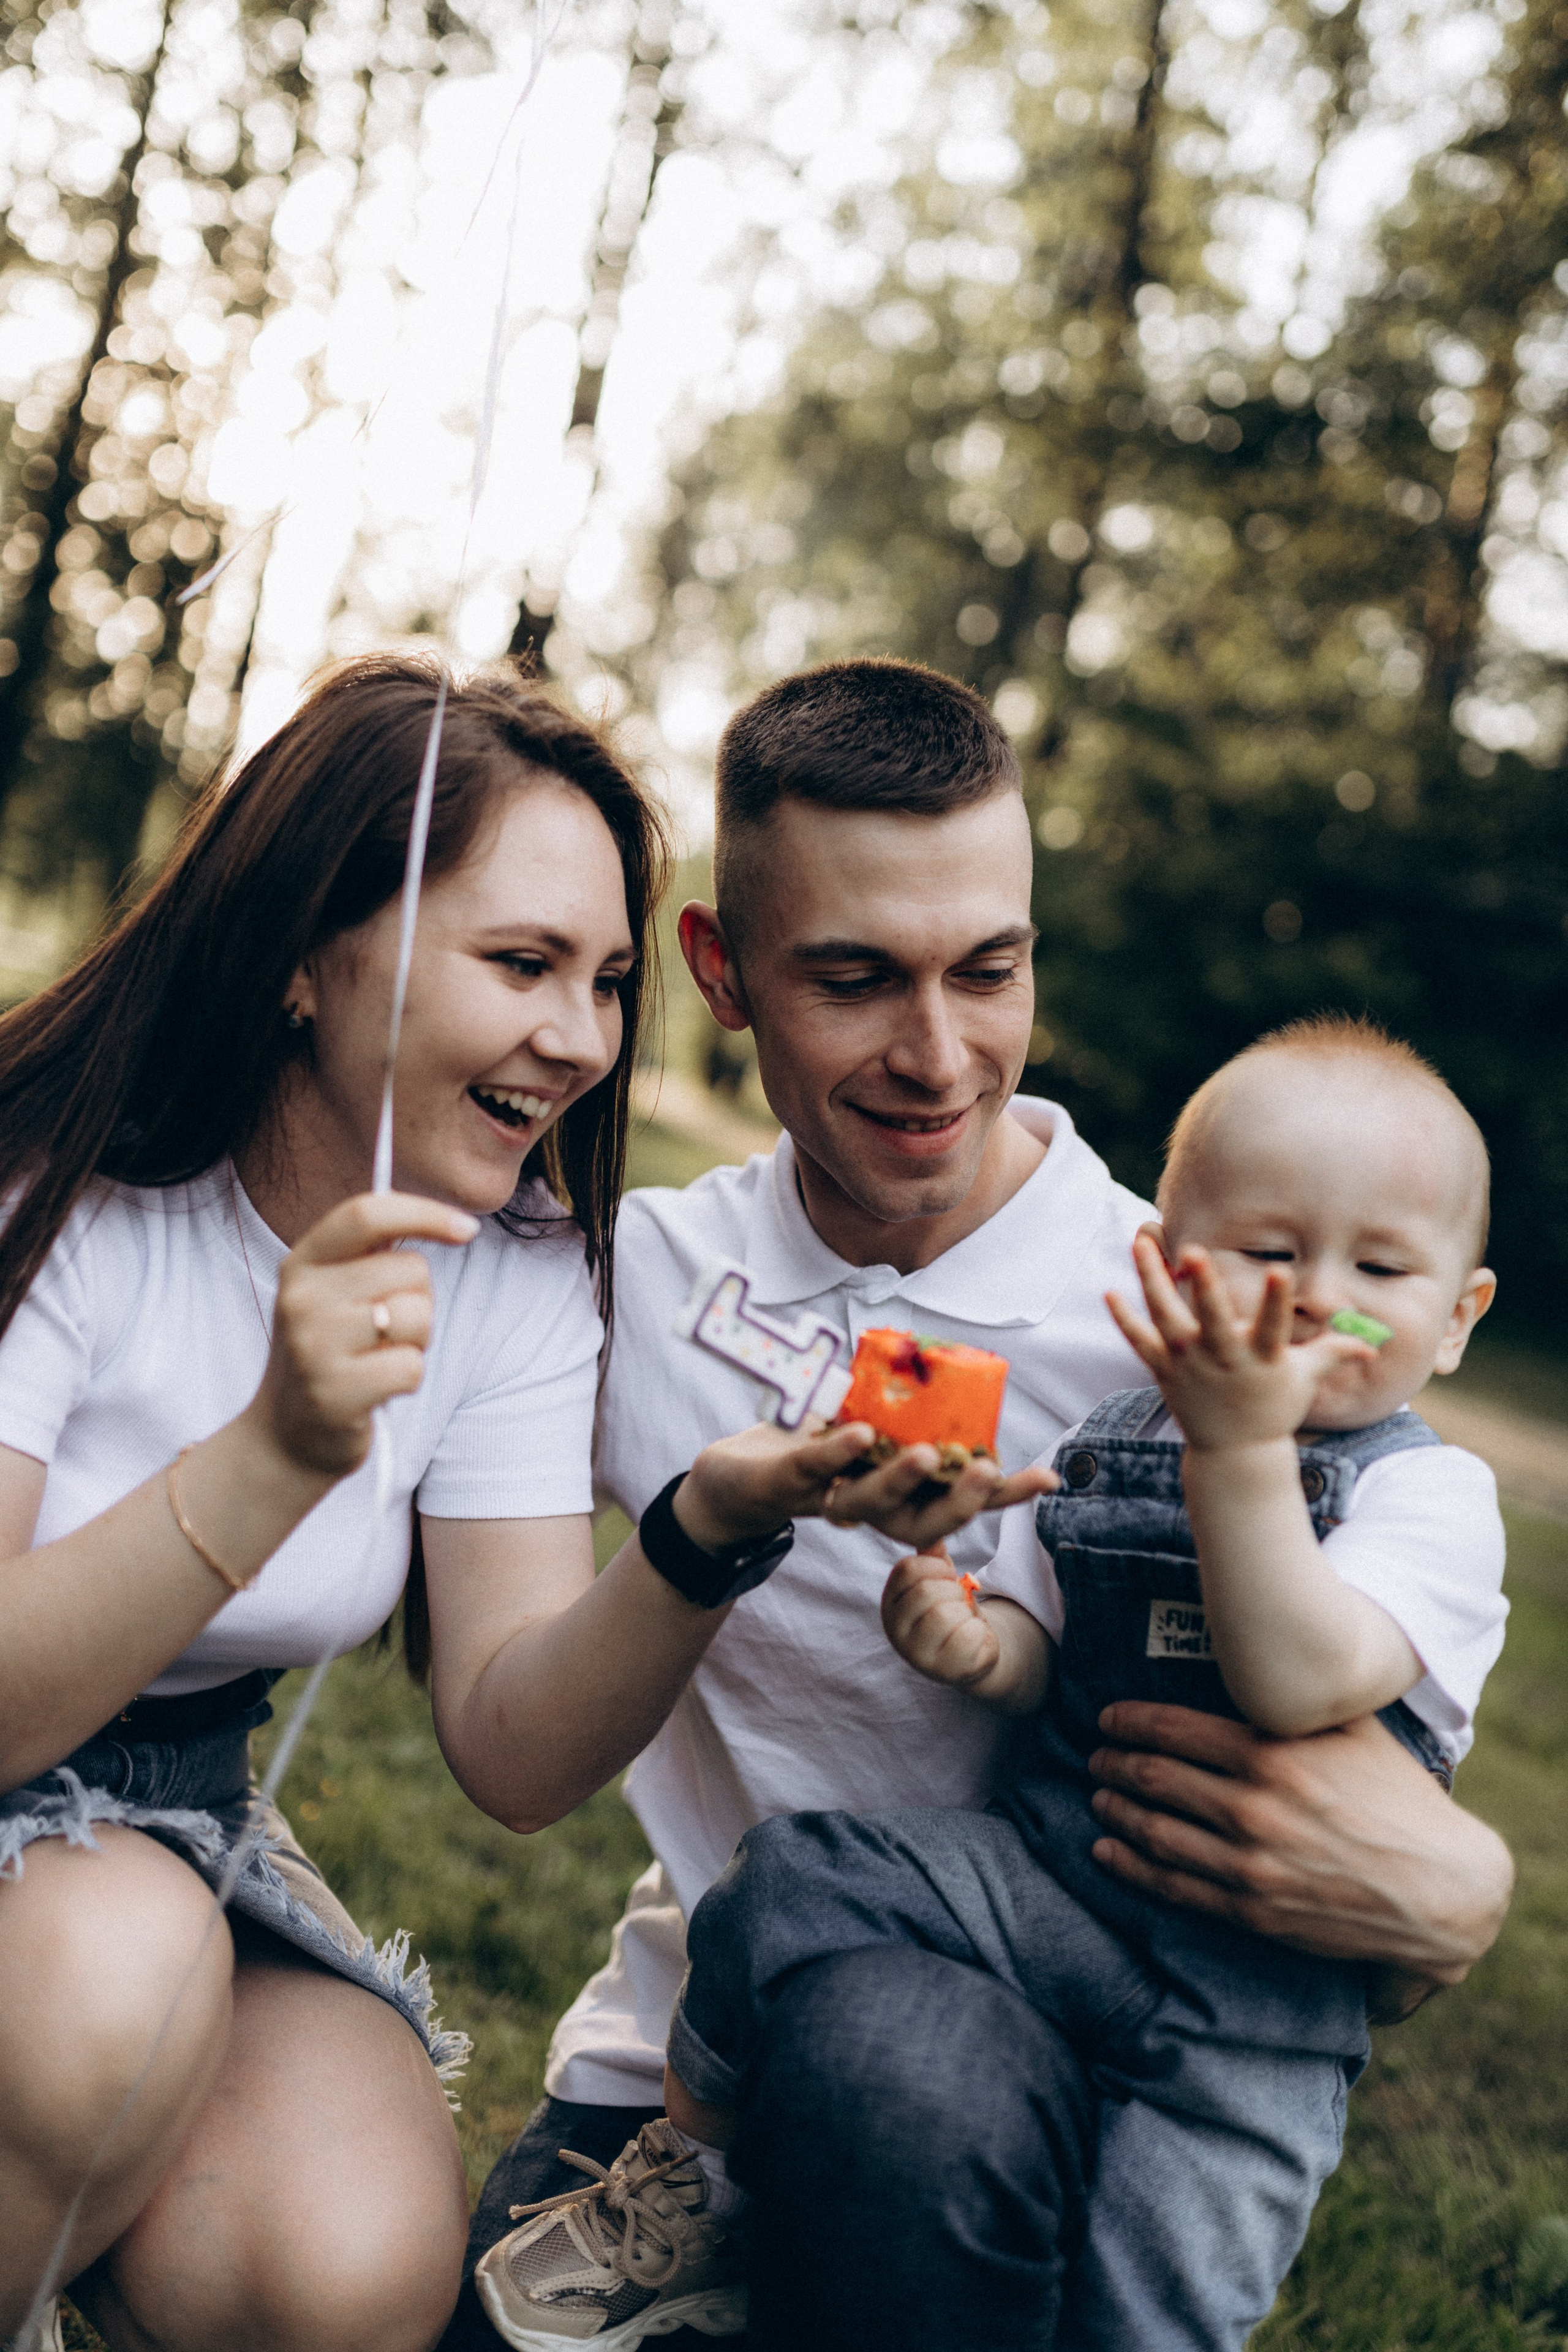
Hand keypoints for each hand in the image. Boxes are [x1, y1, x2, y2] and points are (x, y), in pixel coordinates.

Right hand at [248, 1192, 477, 1476]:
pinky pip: (411, 1367)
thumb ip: (374, 1255)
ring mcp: (314, 1346)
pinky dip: (407, 1379)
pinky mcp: (334, 1392)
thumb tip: (451, 1222)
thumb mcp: (335, 1294)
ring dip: (416, 1342)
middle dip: (420, 1300)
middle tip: (386, 1332)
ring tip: (379, 1359)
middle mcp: (301, 1298)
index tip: (468, 1228)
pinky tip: (376, 1389)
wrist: (286, 1436)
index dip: (425, 1213)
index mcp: (302, 1264)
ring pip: (417, 1317)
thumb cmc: (331, 1354)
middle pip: (410, 1269)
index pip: (367, 1214)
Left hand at [677, 1420, 1055, 1553]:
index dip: (1003, 1497)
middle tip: (993, 1471)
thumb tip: (955, 1366)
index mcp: (896, 1498)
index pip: (957, 1504)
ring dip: (901, 1481)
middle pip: (922, 1521)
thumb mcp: (867, 1428)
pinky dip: (837, 1451)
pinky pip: (814, 1469)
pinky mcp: (785, 1482)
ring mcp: (825, 1500)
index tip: (1048, 1478)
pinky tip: (861, 1432)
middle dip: (961, 1501)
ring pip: (868, 1503)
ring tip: (930, 1455)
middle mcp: (868, 1510)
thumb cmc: (812, 1451)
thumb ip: (905, 1412)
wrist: (732, 1478)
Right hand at [882, 1549, 998, 1689]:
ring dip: (965, 1612)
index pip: (906, 1569)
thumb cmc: (953, 1609)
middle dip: (953, 1591)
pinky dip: (979, 1632)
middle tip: (958, 1603)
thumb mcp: (940, 1580)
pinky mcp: (943, 1671)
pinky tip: (973, 1638)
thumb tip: (930, 1530)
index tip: (947, 1576)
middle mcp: (895, 1630)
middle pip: (926, 1592)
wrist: (974, 1651)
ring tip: (963, 1620)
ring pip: (944, 1615)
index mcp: (890, 1602)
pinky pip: (967, 1637)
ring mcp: (916, 1655)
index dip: (936, 1567)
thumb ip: (933, 1557)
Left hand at [1087, 1701, 1513, 1986]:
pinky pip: (1174, 1886)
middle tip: (1096, 1755)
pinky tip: (1107, 1852)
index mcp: (1273, 1754)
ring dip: (1115, 1811)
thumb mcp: (1354, 1732)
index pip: (1175, 1729)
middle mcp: (1254, 1807)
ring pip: (1155, 1832)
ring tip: (1098, 1796)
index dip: (1131, 1722)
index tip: (1107, 1718)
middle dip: (1116, 1763)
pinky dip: (1131, 1866)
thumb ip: (1298, 1705)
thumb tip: (1257, 1665)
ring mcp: (1250, 1863)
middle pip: (1156, 1778)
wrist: (1441, 1891)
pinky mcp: (1253, 1910)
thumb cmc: (1400, 1801)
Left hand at [1106, 1232, 1371, 1450]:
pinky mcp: (1165, 1374)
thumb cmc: (1273, 1408)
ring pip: (1167, 1318)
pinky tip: (1110, 1292)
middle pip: (1212, 1319)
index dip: (1278, 1300)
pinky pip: (1140, 1343)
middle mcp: (1224, 1360)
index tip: (1283, 1270)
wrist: (1235, 1454)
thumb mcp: (1305, 1380)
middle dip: (1204, 1286)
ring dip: (1152, 1279)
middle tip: (1194, 1251)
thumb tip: (1377, 1343)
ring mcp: (1190, 1366)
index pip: (1274, 1325)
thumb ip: (1334, 1352)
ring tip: (1141, 1239)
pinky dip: (1125, 1321)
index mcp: (1262, 1359)